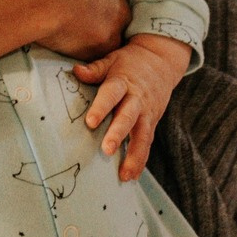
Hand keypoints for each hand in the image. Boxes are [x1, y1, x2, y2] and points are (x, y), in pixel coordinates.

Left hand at [73, 35, 188, 182]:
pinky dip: (141, 160)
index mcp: (123, 82)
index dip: (101, 107)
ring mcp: (147, 113)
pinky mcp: (152, 123)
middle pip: (129, 117)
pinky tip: (132, 176)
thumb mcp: (112, 60)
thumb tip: (75, 71)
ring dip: (134, 155)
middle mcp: (137, 99)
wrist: (161, 61)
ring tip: (124, 174)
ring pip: (142, 135)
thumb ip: (95, 69)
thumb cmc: (129, 63)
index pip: (112, 94)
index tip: (90, 122)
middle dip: (118, 134)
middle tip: (107, 150)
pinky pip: (147, 143)